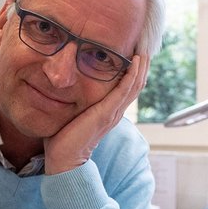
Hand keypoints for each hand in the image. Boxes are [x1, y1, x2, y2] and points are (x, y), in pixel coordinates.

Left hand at [43, 55, 149, 174]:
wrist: (64, 159)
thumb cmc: (63, 140)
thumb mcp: (72, 115)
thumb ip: (74, 103)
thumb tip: (62, 89)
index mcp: (109, 112)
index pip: (127, 89)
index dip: (134, 73)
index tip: (135, 56)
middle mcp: (115, 112)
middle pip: (136, 86)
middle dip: (142, 67)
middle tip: (145, 48)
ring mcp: (113, 113)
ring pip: (135, 86)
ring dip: (141, 67)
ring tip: (144, 51)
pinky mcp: (107, 112)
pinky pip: (124, 90)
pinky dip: (132, 74)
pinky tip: (135, 61)